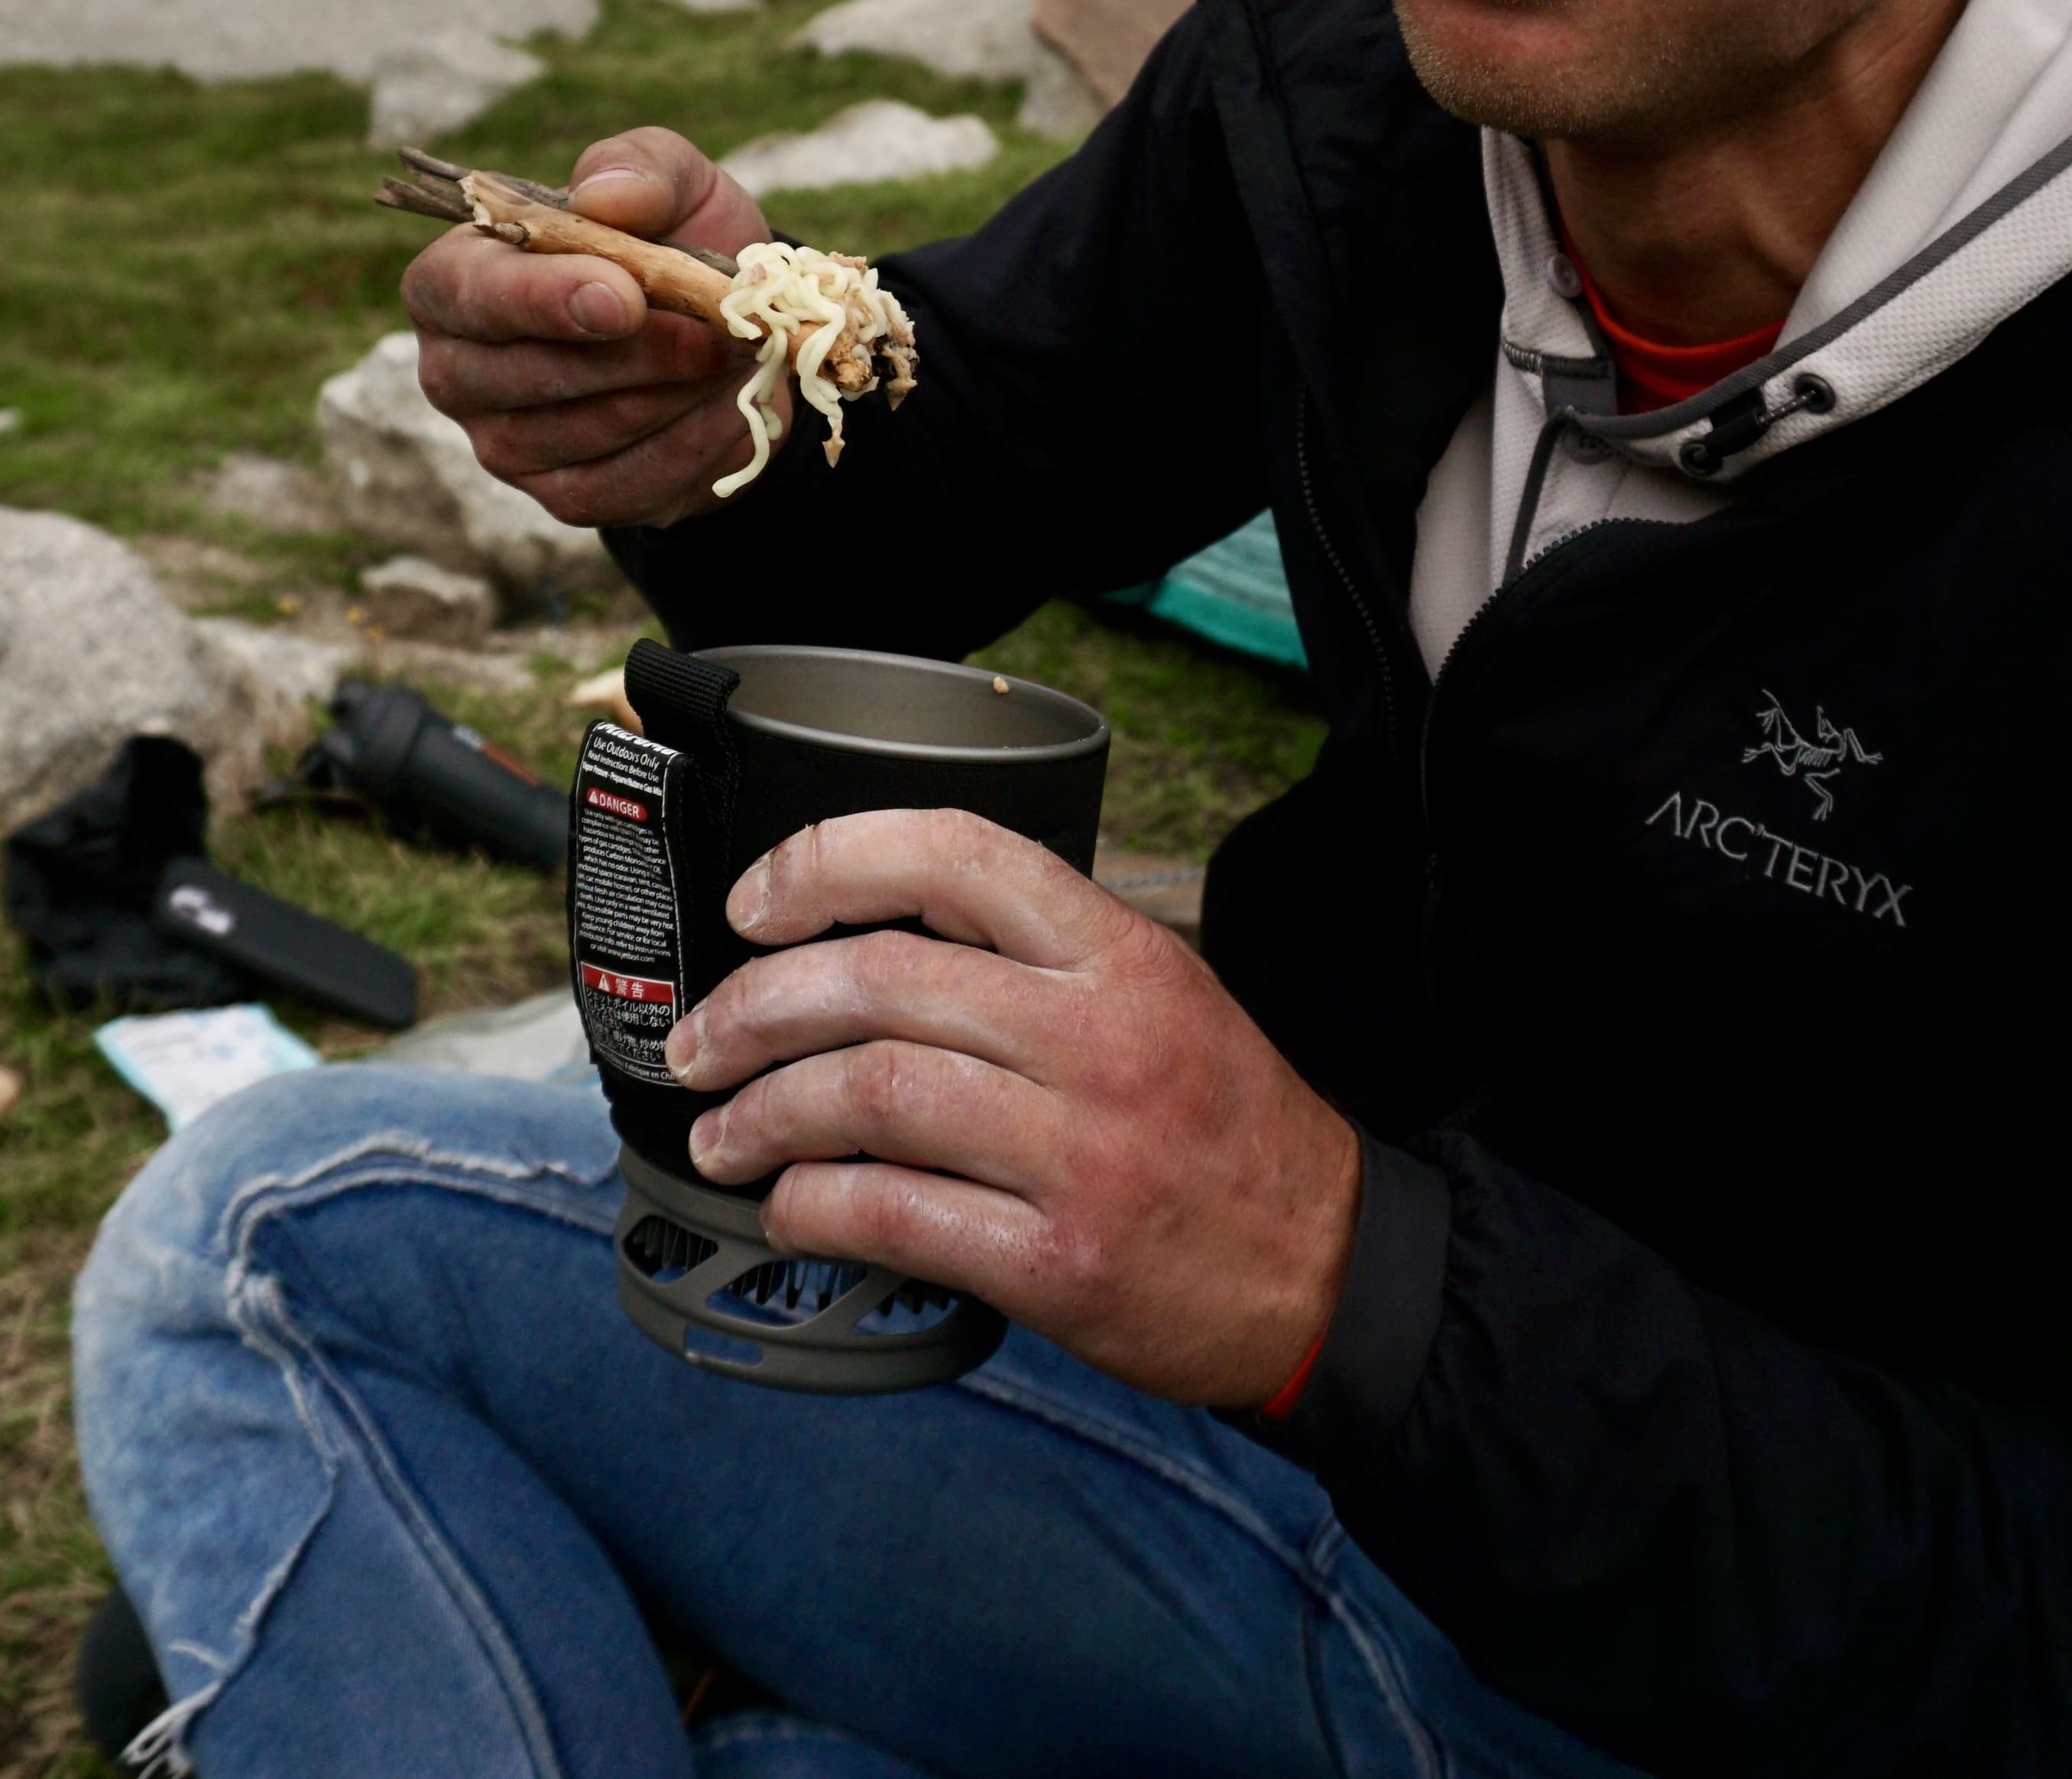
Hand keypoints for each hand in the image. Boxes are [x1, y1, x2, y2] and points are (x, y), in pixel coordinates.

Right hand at [401, 127, 778, 528]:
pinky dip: (692, 446)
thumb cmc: (676, 241)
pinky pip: (624, 485)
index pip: (466, 293)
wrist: (732, 329)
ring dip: (672, 396)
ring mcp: (503, 442)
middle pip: (524, 375)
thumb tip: (604, 196)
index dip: (544, 299)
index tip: (626, 298)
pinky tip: (731, 408)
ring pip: (584, 432)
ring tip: (731, 358)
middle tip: (712, 334)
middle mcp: (458, 367)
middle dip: (633, 356)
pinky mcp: (564, 495)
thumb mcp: (675, 184)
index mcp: (457, 278)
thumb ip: (639, 169)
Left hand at [662, 810, 1361, 1408]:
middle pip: (882, 982)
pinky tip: (790, 1204)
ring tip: (722, 1134)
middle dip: (754, 1007)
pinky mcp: (1057, 1262)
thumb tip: (873, 936)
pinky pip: (895, 1215)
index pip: (957, 855)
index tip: (758, 901)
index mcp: (1123, 954)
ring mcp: (1079, 1152)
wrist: (1321, 1266)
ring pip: (870, 1096)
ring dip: (763, 1113)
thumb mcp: (1163, 991)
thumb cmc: (1226, 1124)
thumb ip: (1041, 956)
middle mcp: (1100, 1038)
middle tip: (699, 1041)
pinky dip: (813, 1205)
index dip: (833, 860)